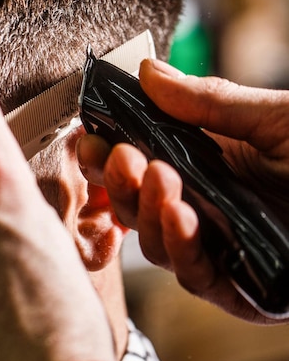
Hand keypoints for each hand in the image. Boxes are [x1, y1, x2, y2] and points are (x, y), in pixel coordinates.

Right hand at [77, 58, 288, 322]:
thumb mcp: (272, 117)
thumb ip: (207, 102)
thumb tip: (145, 71)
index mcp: (206, 169)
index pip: (141, 166)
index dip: (109, 155)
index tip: (90, 136)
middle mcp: (206, 211)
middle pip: (138, 209)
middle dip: (120, 184)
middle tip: (120, 157)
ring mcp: (223, 251)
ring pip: (158, 246)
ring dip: (147, 214)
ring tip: (158, 180)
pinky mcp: (243, 289)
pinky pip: (197, 277)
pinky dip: (182, 248)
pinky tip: (181, 215)